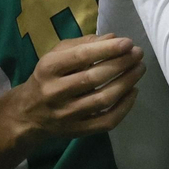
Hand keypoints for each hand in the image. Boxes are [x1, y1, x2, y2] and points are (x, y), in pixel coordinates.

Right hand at [11, 34, 145, 144]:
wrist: (29, 113)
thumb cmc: (48, 77)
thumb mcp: (56, 55)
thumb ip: (83, 44)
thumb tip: (113, 37)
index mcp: (48, 68)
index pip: (80, 57)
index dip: (106, 49)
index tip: (128, 43)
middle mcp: (55, 92)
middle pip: (94, 78)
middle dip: (121, 64)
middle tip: (138, 54)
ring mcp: (67, 114)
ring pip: (103, 99)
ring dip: (126, 82)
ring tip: (140, 69)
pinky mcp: (78, 130)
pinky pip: (107, 121)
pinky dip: (124, 107)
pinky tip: (133, 91)